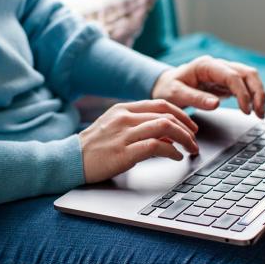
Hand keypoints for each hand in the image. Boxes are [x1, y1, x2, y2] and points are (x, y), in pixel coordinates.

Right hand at [80, 100, 198, 183]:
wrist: (70, 159)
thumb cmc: (93, 146)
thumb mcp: (115, 128)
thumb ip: (139, 127)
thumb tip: (166, 134)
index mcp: (124, 109)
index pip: (160, 104)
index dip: (181, 114)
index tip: (190, 125)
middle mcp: (125, 118)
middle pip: (166, 115)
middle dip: (187, 127)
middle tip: (195, 139)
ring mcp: (124, 134)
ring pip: (165, 127)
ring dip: (184, 138)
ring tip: (191, 148)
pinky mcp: (123, 152)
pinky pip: (155, 146)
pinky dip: (171, 151)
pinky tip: (176, 156)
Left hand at [152, 55, 264, 118]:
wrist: (165, 85)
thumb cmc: (168, 88)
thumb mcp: (176, 94)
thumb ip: (195, 98)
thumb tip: (216, 104)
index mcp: (206, 66)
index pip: (232, 75)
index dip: (242, 92)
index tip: (246, 110)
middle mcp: (218, 66)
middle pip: (247, 73)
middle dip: (258, 92)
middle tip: (260, 113)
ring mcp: (223, 73)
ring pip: (249, 78)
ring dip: (258, 94)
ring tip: (260, 114)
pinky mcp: (225, 83)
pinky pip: (244, 87)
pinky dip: (252, 97)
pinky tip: (254, 110)